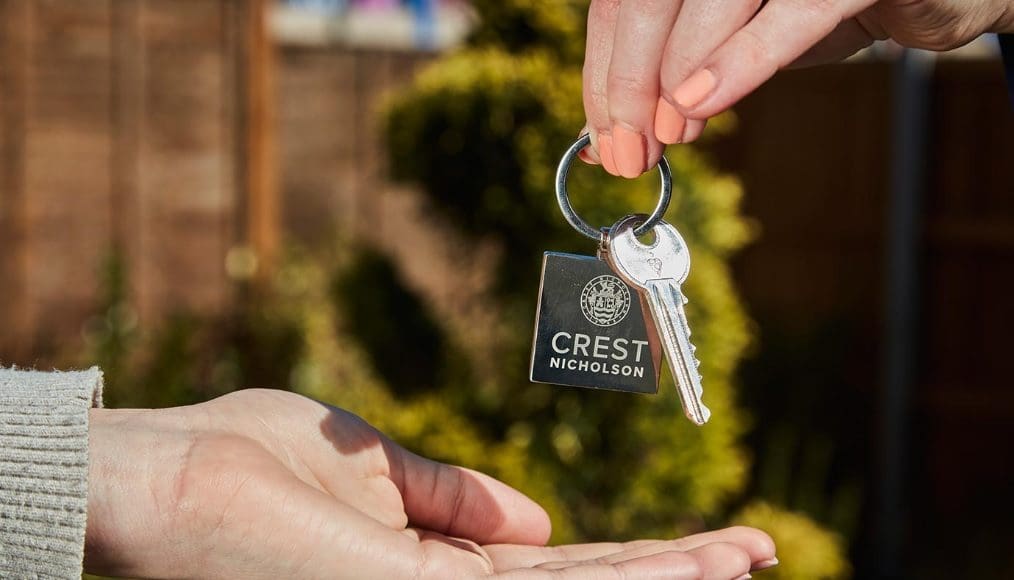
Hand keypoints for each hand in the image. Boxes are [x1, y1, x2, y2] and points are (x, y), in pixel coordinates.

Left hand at [85, 389, 777, 578]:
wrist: (160, 476)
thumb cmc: (245, 465)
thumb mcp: (372, 466)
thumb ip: (453, 493)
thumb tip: (539, 519)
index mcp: (433, 563)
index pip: (558, 569)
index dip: (634, 556)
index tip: (703, 538)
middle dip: (673, 572)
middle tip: (755, 550)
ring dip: (668, 577)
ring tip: (746, 554)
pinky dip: (622, 579)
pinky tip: (683, 568)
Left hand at [579, 0, 1013, 176]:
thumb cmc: (820, 9)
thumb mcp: (734, 43)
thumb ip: (674, 77)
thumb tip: (611, 135)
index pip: (623, 1)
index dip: (605, 70)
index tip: (606, 136)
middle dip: (628, 80)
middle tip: (629, 149)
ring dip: (676, 75)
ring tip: (668, 134)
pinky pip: (794, 13)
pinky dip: (742, 61)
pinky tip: (703, 104)